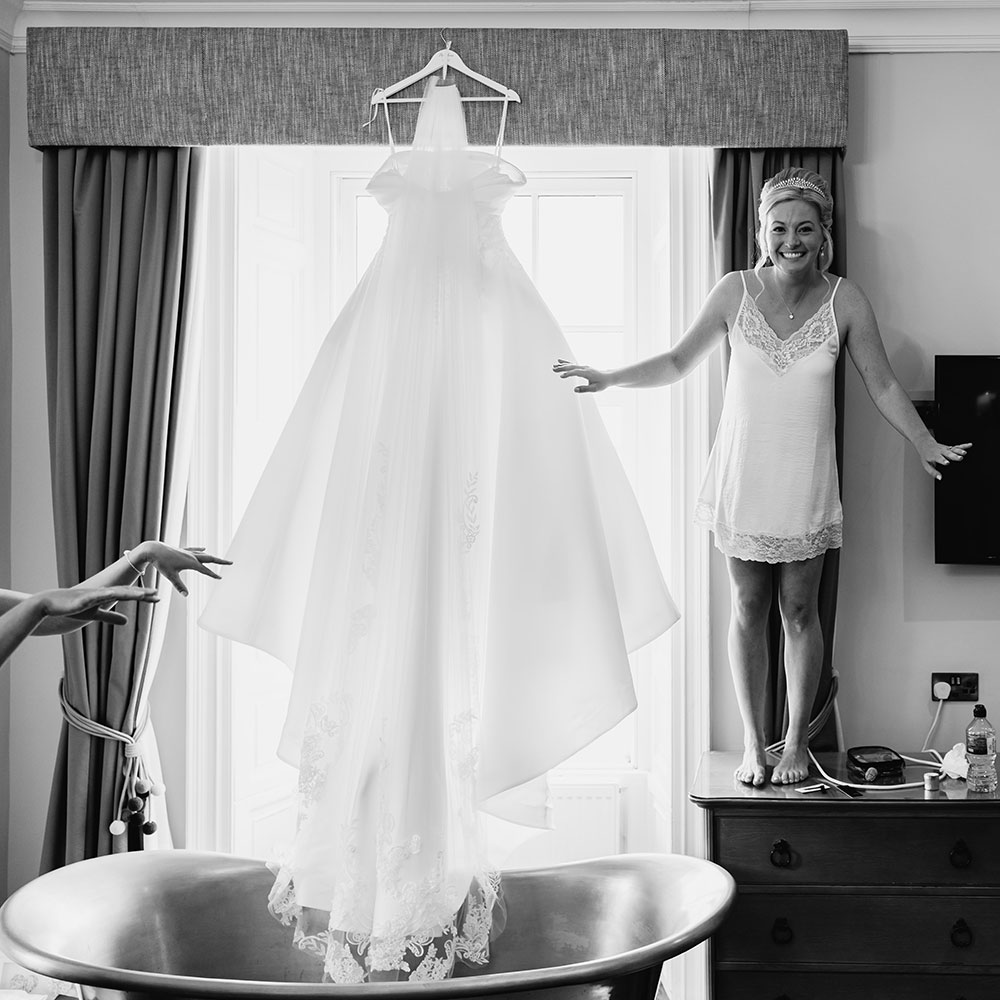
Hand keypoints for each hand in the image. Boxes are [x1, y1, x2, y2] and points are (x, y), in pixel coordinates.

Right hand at [37, 586, 158, 626]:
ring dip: (129, 593)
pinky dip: (106, 595)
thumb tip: (127, 621)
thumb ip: (111, 617)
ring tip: (143, 594)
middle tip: (157, 594)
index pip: (128, 595)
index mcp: (106, 596)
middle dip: (141, 593)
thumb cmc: (72, 608)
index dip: (142, 596)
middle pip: (126, 592)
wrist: (50, 604)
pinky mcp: (83, 599)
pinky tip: (115, 593)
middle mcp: (102, 592)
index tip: (157, 598)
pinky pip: (96, 596)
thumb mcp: (95, 615)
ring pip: (114, 593)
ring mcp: (93, 594)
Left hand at [133, 542, 231, 596]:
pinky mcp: (182, 550)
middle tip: (231, 562)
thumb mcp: (171, 576)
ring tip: (219, 559)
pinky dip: (200, 550)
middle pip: (210, 558)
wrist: (153, 550)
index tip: (221, 578)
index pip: (205, 570)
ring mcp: (187, 552)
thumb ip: (179, 586)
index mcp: (191, 563)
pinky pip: (194, 550)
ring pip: (203, 554)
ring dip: (212, 557)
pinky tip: (204, 548)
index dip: (213, 575)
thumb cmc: (161, 563)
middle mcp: (192, 556)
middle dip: (220, 561)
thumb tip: (186, 595)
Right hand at [552, 359, 614, 392]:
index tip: (561, 376)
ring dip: (562, 365)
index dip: (568, 374)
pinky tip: (560, 362)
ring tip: (554, 366)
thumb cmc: (602, 383)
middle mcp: (585, 368)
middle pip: (572, 367)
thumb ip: (585, 389)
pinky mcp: (582, 367)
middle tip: (554, 369)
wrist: (608, 377)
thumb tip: (575, 390)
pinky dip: (566, 363)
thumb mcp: (595, 389)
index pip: (576, 372)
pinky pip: (573, 364)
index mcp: (587, 373)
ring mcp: (583, 367)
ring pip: (571, 365)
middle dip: (562, 368)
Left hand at [917, 440, 971, 479]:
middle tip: (960, 458)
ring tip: (964, 453)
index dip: (943, 460)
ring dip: (959, 451)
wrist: (925, 444)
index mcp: (934, 456)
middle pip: (948, 453)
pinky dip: (964, 446)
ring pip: (953, 449)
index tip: (947, 463)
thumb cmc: (926, 456)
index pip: (939, 458)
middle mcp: (941, 451)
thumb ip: (933, 472)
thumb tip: (940, 478)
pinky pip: (957, 446)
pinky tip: (970, 445)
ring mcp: (946, 449)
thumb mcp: (926, 465)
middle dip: (954, 456)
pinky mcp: (950, 447)